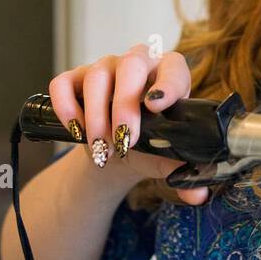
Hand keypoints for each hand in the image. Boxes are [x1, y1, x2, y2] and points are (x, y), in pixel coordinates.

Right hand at [47, 44, 209, 204]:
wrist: (121, 148)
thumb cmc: (150, 142)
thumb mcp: (165, 155)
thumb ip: (181, 170)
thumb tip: (198, 195)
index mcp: (169, 74)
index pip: (173, 67)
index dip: (167, 83)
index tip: (157, 106)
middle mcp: (137, 63)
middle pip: (130, 65)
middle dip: (125, 104)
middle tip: (125, 140)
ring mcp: (104, 68)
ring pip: (96, 76)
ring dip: (96, 115)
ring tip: (102, 148)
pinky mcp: (75, 79)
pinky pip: (62, 84)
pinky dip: (66, 107)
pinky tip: (76, 132)